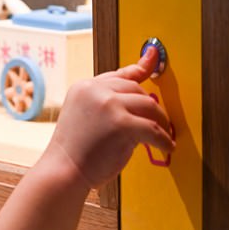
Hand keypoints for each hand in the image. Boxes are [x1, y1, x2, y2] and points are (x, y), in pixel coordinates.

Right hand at [42, 47, 175, 189]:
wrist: (63, 172)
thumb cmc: (75, 152)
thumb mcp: (85, 117)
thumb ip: (107, 103)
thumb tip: (141, 100)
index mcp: (84, 87)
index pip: (118, 75)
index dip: (140, 67)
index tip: (152, 56)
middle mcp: (95, 90)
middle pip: (137, 89)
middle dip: (150, 107)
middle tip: (159, 123)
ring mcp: (108, 105)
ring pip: (149, 106)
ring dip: (160, 122)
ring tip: (163, 136)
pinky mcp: (121, 123)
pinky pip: (153, 129)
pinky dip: (163, 140)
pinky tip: (165, 146)